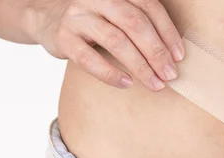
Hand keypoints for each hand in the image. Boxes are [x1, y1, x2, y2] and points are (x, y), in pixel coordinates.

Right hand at [27, 0, 183, 89]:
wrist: (45, 17)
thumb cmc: (92, 21)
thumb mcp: (114, 13)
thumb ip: (137, 24)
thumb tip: (171, 56)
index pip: (148, 7)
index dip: (167, 32)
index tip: (179, 56)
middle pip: (134, 23)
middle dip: (156, 51)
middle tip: (170, 74)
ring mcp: (79, 17)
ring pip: (115, 40)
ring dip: (140, 66)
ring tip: (154, 83)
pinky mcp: (64, 38)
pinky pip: (89, 58)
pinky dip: (111, 73)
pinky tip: (126, 83)